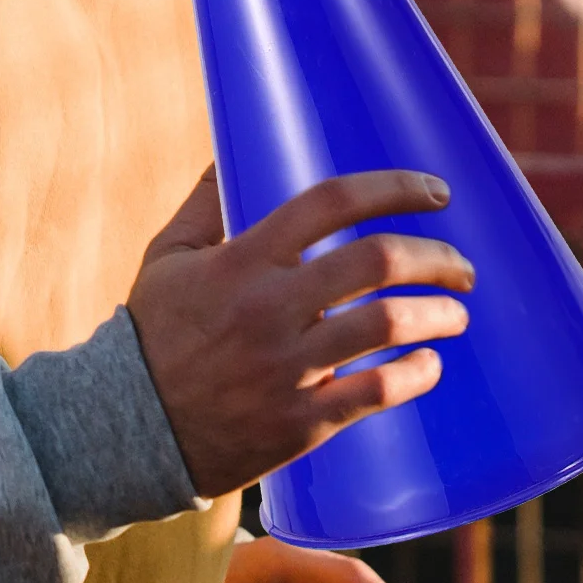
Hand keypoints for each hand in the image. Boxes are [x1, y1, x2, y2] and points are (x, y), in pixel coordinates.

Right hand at [127, 167, 473, 497]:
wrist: (123, 431)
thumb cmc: (152, 336)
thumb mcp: (168, 257)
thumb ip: (207, 203)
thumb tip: (233, 151)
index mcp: (243, 260)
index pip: (331, 202)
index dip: (393, 188)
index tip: (436, 193)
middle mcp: (270, 308)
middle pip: (377, 262)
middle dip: (435, 258)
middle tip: (460, 266)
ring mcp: (287, 368)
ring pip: (387, 326)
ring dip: (438, 316)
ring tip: (457, 314)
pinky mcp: (298, 423)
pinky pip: (374, 394)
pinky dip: (415, 376)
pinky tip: (429, 365)